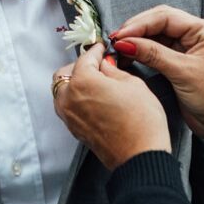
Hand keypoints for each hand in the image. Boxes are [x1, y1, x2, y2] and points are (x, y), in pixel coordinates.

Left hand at [53, 44, 171, 169]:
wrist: (140, 156)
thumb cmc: (141, 122)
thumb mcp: (133, 84)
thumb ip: (114, 70)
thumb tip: (106, 65)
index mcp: (82, 82)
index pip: (85, 58)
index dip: (96, 50)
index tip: (101, 48)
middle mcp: (69, 99)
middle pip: (66, 73)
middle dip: (81, 66)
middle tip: (99, 64)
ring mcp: (69, 116)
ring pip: (63, 91)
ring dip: (76, 82)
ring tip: (97, 81)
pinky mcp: (74, 130)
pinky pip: (68, 106)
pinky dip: (77, 98)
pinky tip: (95, 97)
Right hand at [112, 8, 203, 149]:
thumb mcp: (183, 72)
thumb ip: (153, 54)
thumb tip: (124, 42)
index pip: (165, 17)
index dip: (140, 24)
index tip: (120, 36)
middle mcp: (196, 35)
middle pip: (159, 23)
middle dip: (136, 30)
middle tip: (114, 40)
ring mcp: (188, 48)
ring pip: (156, 37)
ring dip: (136, 41)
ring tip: (117, 50)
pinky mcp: (180, 63)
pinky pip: (157, 51)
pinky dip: (142, 53)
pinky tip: (128, 56)